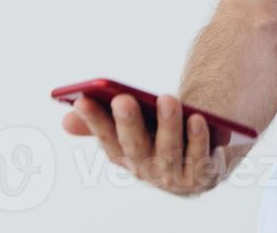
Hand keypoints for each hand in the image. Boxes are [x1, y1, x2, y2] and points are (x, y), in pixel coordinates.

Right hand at [63, 93, 225, 196]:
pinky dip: (198, 139)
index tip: (83, 99)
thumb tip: (69, 114)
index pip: (107, 139)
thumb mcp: (137, 125)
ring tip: (167, 99)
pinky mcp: (203, 176)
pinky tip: (197, 118)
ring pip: (169, 151)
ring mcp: (175, 177)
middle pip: (136, 147)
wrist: (208, 156)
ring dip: (167, 125)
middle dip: (128, 124)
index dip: (95, 122)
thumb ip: (106, 121)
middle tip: (122, 99)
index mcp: (127, 157)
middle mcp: (148, 170)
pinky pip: (200, 158)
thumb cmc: (164, 136)